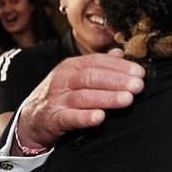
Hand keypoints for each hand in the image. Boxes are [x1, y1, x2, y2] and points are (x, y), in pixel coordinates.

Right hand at [15, 50, 144, 149]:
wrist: (31, 119)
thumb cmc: (59, 96)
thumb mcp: (76, 76)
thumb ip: (98, 66)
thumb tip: (120, 53)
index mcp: (72, 67)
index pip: (97, 62)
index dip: (119, 66)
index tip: (140, 73)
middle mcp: (63, 80)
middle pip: (92, 77)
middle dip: (117, 80)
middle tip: (138, 86)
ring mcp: (57, 99)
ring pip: (83, 96)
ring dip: (107, 97)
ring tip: (127, 99)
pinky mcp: (53, 119)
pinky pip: (69, 118)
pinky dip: (84, 117)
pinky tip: (99, 118)